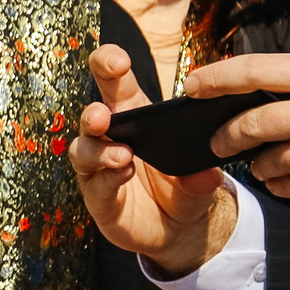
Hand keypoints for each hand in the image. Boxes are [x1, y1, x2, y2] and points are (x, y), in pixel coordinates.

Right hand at [69, 45, 234, 278]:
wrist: (181, 229)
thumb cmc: (184, 188)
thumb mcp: (200, 181)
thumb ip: (201, 179)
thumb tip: (205, 175)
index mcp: (135, 117)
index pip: (115, 82)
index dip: (109, 64)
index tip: (117, 61)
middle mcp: (111, 138)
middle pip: (92, 114)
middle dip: (93, 111)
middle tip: (103, 115)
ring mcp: (100, 169)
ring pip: (83, 150)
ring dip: (98, 150)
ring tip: (122, 154)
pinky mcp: (99, 199)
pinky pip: (94, 185)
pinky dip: (106, 178)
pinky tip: (121, 173)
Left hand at [193, 55, 289, 214]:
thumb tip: (284, 94)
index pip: (255, 71)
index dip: (217, 78)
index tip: (194, 84)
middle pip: (250, 124)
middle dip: (226, 136)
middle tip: (216, 141)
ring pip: (269, 162)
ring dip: (259, 165)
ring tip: (259, 164)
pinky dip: (283, 186)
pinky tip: (283, 183)